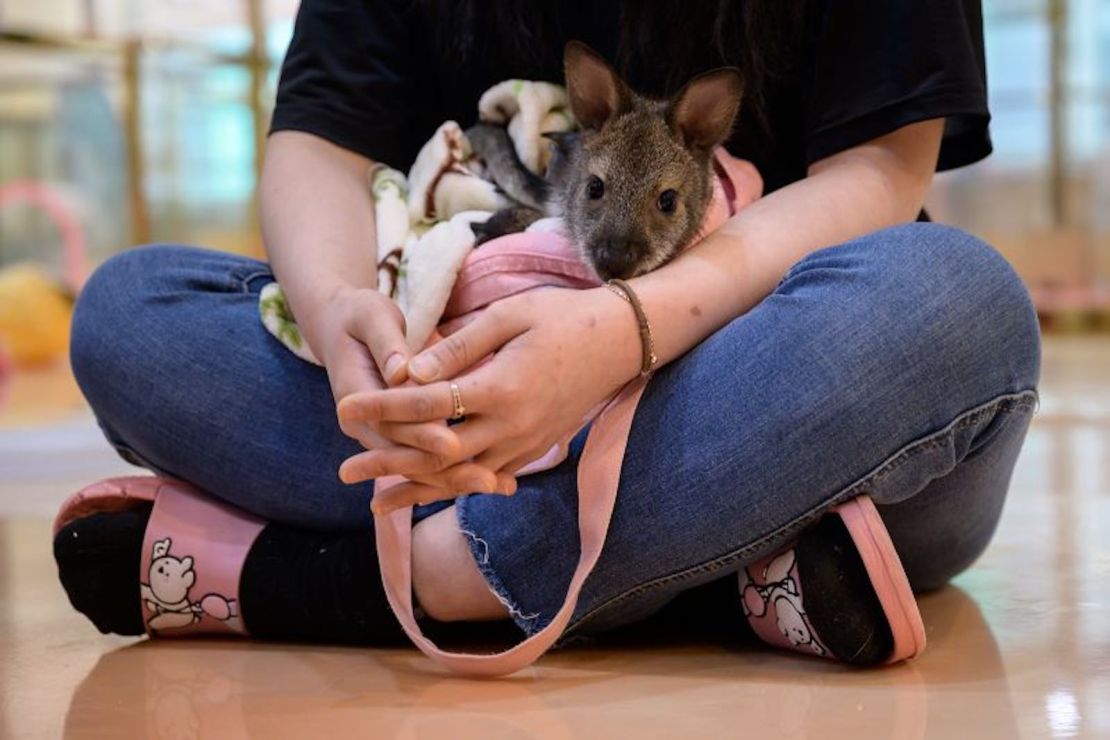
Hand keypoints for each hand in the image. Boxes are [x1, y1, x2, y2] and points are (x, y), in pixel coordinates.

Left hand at [337, 286, 642, 512]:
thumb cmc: (563, 317)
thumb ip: (459, 347)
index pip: (429, 403)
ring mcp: (525, 443)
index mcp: (502, 387)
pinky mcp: (534, 449)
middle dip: (388, 464)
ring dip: (416, 488)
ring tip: (374, 501)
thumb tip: (411, 373)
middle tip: (344, 472)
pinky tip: (426, 495)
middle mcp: (513, 426)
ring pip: (461, 476)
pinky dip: (452, 487)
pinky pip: (485, 476)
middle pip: (438, 455)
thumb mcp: (509, 316)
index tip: (344, 407)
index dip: (383, 406)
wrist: (621, 342)